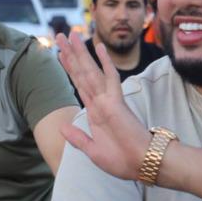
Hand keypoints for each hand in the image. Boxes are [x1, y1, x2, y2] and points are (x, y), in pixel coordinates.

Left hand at [55, 33, 154, 181]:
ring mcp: (108, 100)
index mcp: (95, 112)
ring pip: (91, 71)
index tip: (60, 53)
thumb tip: (61, 127)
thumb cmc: (122, 160)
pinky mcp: (116, 103)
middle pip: (82, 73)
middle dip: (71, 54)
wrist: (142, 165)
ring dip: (80, 53)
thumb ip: (77, 138)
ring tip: (70, 35)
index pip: (79, 84)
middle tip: (60, 35)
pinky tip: (98, 47)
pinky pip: (110, 78)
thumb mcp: (92, 151)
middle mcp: (100, 102)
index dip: (70, 68)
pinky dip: (104, 63)